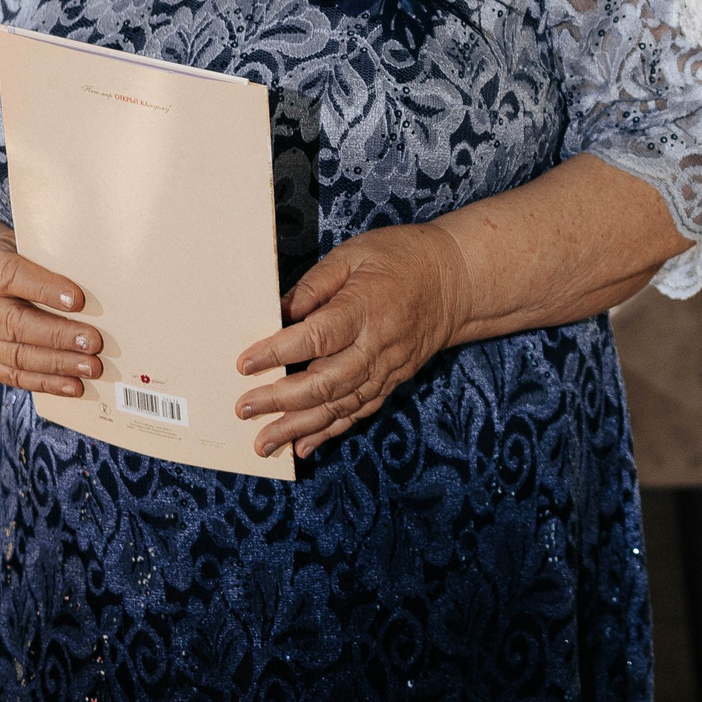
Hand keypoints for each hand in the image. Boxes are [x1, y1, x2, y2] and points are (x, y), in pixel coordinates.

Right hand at [0, 236, 99, 398]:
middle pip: (15, 323)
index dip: (44, 288)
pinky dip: (45, 383)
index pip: (12, 276)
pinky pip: (13, 375)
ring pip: (16, 355)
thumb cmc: (8, 260)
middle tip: (94, 342)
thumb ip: (49, 261)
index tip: (79, 299)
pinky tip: (74, 386)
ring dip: (57, 365)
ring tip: (91, 367)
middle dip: (57, 336)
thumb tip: (98, 278)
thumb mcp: (21, 247)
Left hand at [235, 222, 470, 459]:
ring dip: (300, 427)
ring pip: (340, 406)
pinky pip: (360, 412)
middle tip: (244, 409)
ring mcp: (388, 367)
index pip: (316, 338)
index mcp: (364, 308)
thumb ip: (315, 285)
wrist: (456, 279)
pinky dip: (331, 431)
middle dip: (281, 400)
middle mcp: (377, 345)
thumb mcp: (354, 255)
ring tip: (265, 443)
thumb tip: (277, 314)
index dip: (278, 353)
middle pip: (325, 381)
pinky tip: (303, 446)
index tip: (245, 364)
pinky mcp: (393, 380)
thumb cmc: (400, 258)